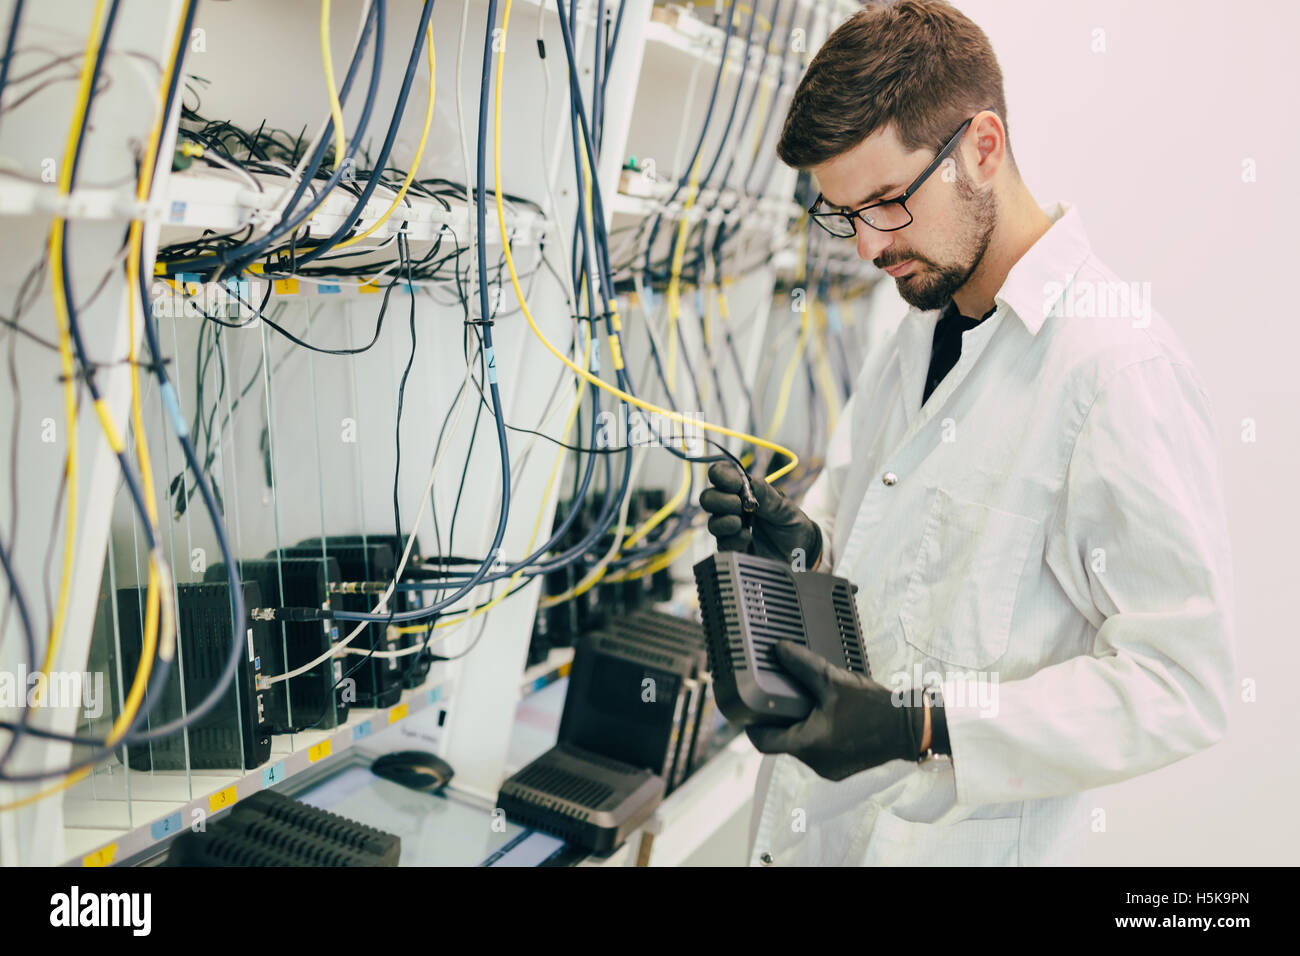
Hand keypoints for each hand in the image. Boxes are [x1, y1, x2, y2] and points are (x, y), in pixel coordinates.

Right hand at [698, 462, 821, 565]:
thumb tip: (751, 482)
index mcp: (745, 492)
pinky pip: (722, 544)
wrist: (802, 554)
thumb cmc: (792, 525)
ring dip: (723, 521)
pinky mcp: (733, 550)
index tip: (735, 483)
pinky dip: (732, 540)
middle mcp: (734, 509)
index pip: (722, 476)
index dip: (722, 475)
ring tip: (740, 523)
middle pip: (708, 498)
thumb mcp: (786, 507)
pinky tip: (746, 538)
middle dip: (719, 499)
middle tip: (737, 505)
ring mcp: (731, 530)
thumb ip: (768, 496)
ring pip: (712, 523)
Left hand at [746, 641, 923, 781]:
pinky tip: (827, 717)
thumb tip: (778, 649)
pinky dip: (818, 736)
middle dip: (780, 722)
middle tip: (780, 699)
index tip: (749, 711)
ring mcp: (831, 769)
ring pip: (802, 747)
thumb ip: (802, 665)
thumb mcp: (833, 680)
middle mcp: (816, 763)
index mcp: (808, 744)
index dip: (752, 726)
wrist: (910, 727)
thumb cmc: (873, 706)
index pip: (764, 742)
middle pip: (783, 743)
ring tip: (806, 704)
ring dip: (801, 728)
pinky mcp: (844, 768)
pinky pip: (820, 752)